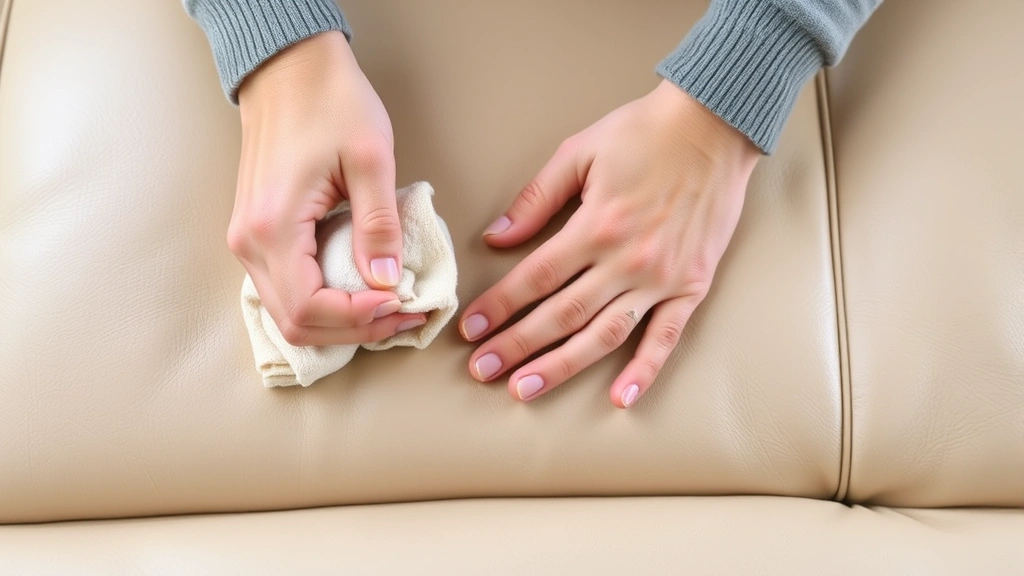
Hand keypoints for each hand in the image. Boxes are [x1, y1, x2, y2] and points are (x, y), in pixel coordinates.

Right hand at [229, 32, 424, 345]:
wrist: (289, 68)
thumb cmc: (329, 102)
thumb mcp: (370, 159)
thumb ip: (378, 226)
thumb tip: (387, 283)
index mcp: (273, 226)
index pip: (310, 308)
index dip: (359, 319)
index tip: (401, 303)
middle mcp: (249, 242)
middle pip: (296, 323)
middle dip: (354, 329)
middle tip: (403, 315)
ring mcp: (248, 241)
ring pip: (289, 312)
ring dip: (340, 321)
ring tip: (389, 307)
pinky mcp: (257, 235)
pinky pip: (287, 289)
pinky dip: (325, 303)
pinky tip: (361, 291)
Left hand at [460, 80, 759, 407]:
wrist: (714, 125)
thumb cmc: (644, 133)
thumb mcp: (579, 152)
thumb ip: (536, 198)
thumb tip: (496, 236)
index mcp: (595, 226)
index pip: (535, 278)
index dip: (498, 306)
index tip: (470, 329)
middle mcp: (627, 259)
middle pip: (561, 315)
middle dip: (516, 345)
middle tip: (483, 370)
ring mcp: (661, 278)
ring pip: (604, 334)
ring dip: (562, 366)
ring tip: (525, 388)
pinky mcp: (692, 286)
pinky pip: (666, 337)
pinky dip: (644, 370)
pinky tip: (620, 398)